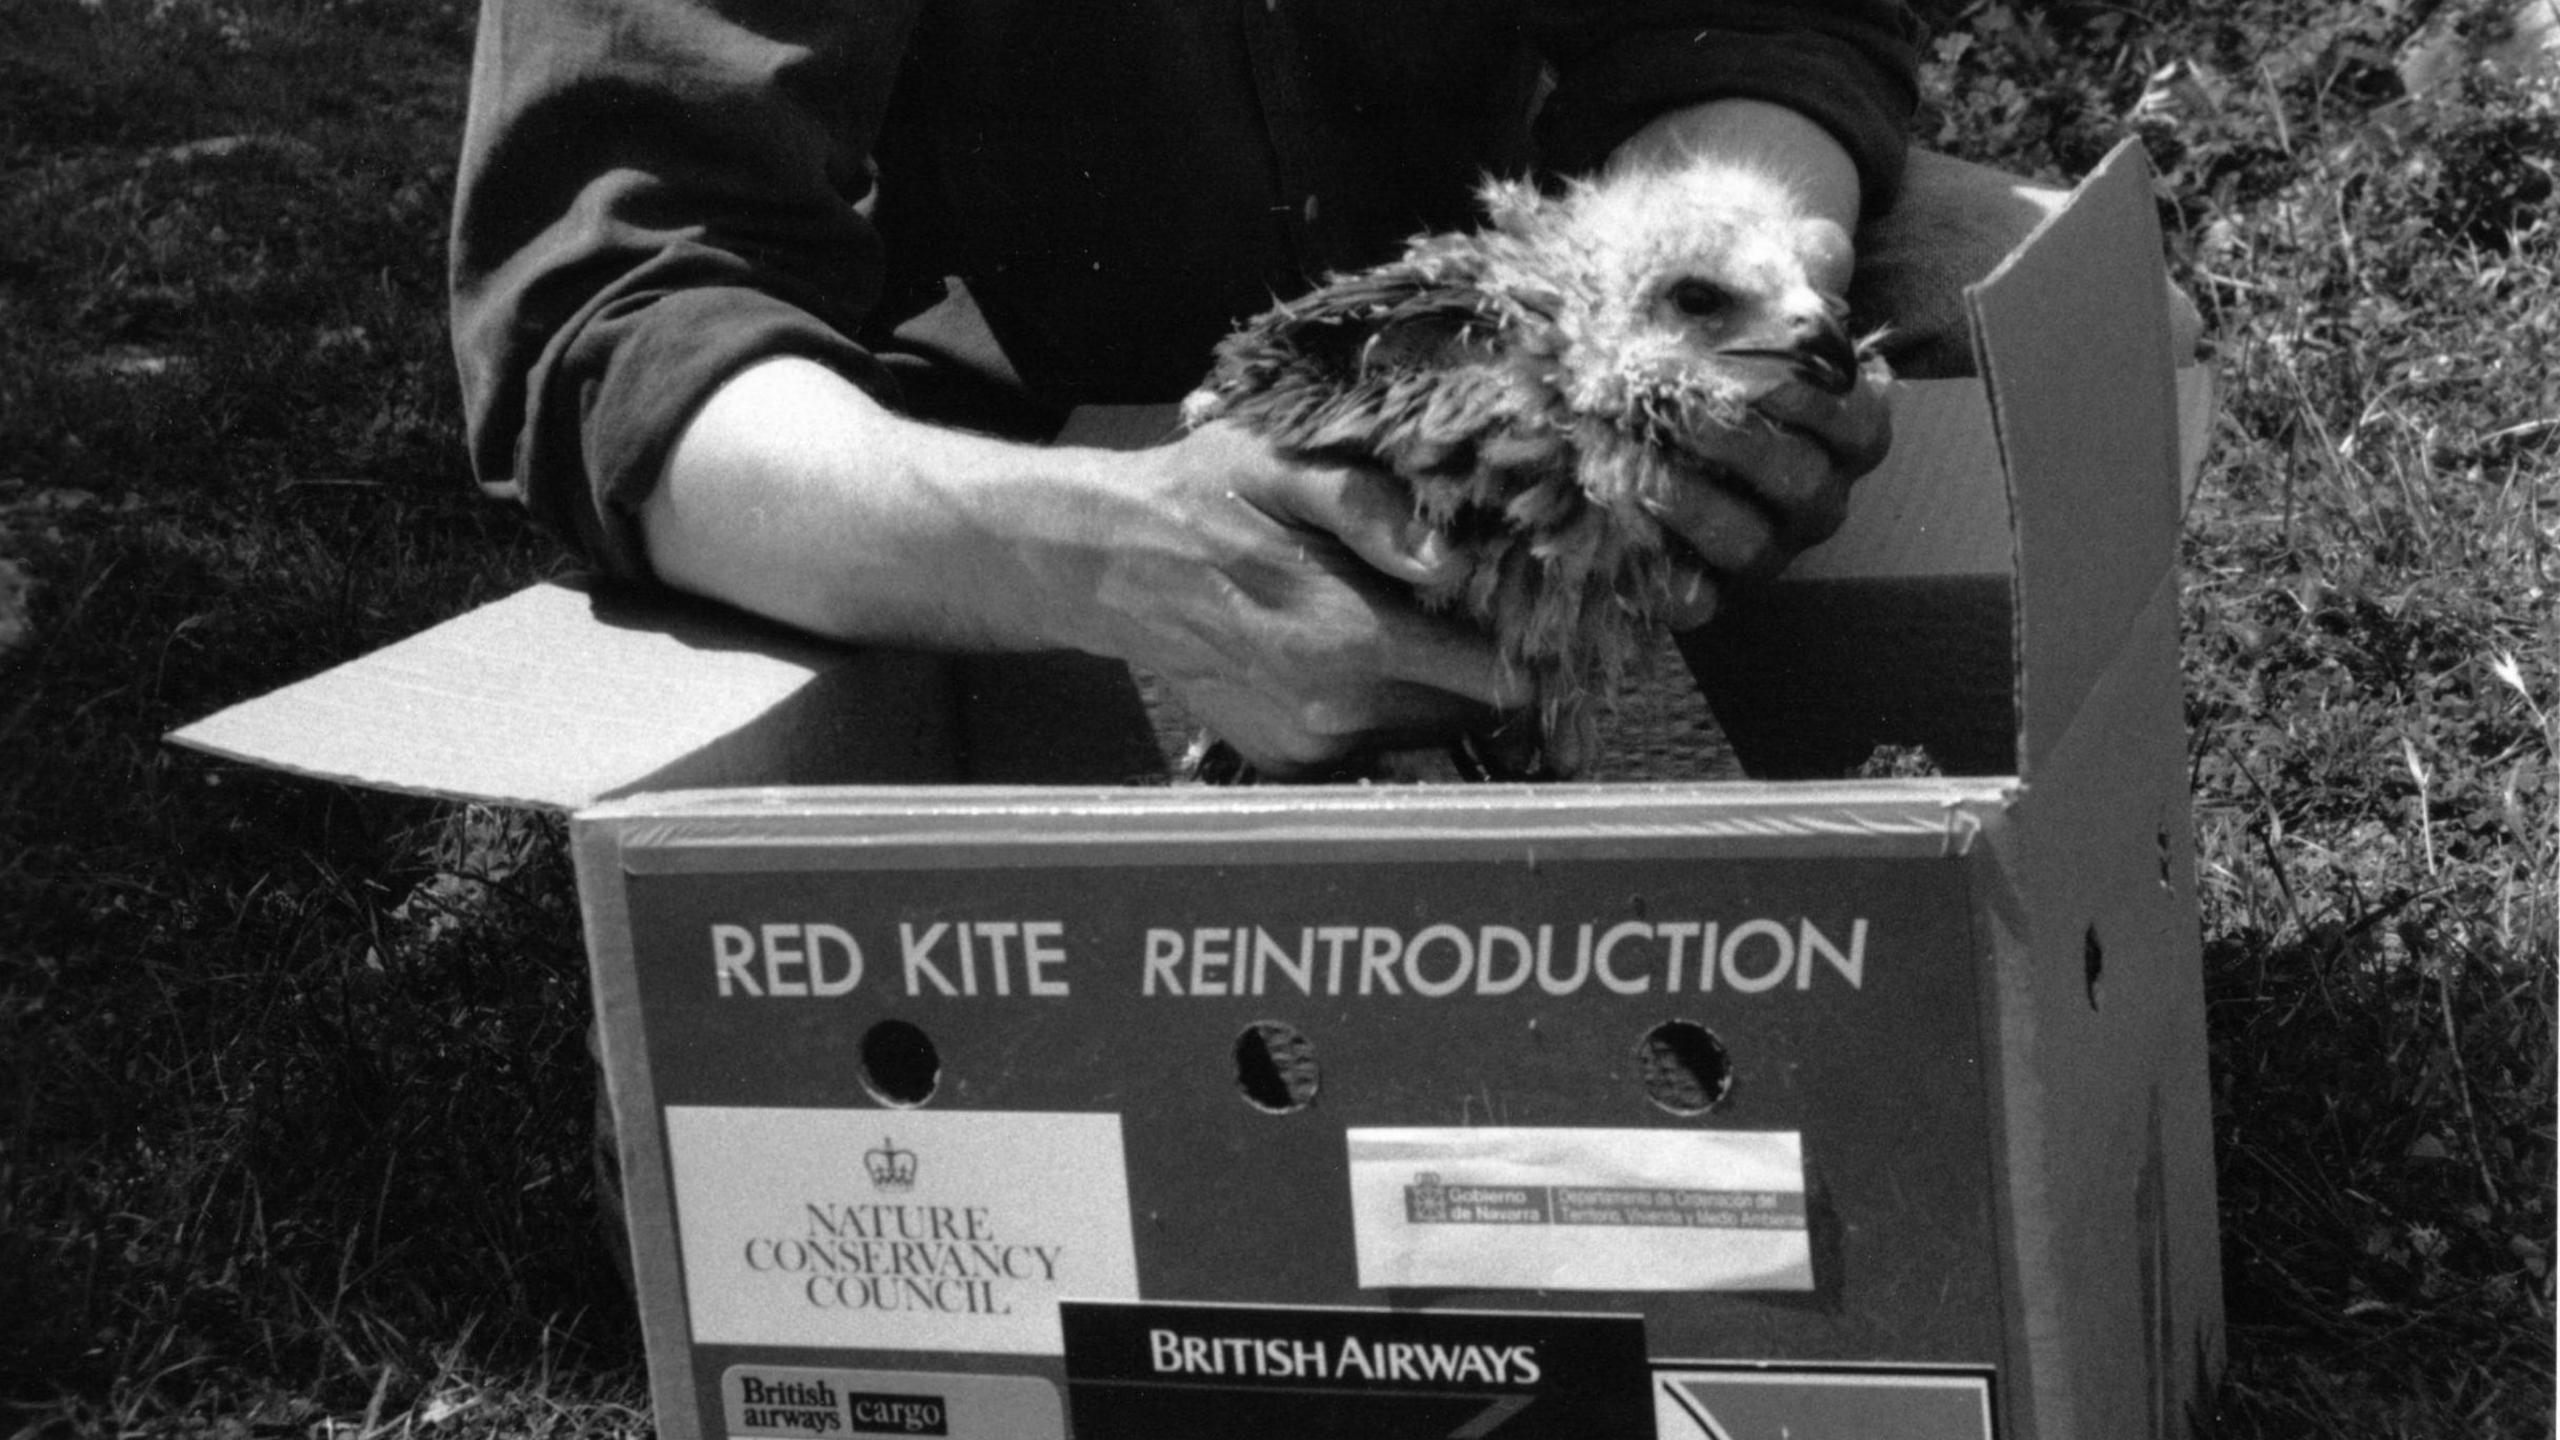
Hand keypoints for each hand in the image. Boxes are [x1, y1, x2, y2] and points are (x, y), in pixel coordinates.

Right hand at [1085, 422, 1525, 776]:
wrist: (1114, 565)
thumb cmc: (1205, 497)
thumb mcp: (1282, 464)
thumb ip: (1369, 507)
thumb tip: (1453, 560)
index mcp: (1353, 639)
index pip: (1493, 682)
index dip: (1531, 655)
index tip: (1544, 624)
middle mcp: (1338, 711)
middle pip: (1468, 712)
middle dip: (1483, 668)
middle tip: (1474, 610)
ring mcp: (1309, 746)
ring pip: (1425, 730)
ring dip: (1433, 688)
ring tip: (1402, 622)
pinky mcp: (1287, 761)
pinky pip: (1372, 742)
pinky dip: (1380, 706)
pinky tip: (1349, 654)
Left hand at [1608, 101, 1892, 628]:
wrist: (1655, 373)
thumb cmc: (1725, 319)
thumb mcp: (1763, 276)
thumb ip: (1797, 260)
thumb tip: (1817, 252)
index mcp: (1851, 429)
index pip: (1858, 424)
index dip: (1807, 396)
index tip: (1746, 360)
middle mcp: (1818, 495)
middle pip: (1799, 482)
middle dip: (1731, 437)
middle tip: (1662, 395)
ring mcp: (1766, 546)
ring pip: (1747, 545)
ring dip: (1688, 502)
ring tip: (1628, 459)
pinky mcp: (1708, 585)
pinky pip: (1693, 602)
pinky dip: (1655, 580)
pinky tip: (1615, 531)